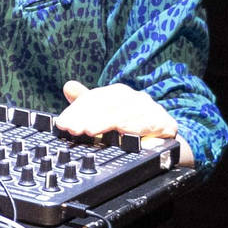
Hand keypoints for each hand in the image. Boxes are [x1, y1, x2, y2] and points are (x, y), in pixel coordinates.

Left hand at [57, 81, 193, 164]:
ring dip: (107, 122)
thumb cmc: (132, 127)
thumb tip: (68, 86)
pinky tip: (121, 132)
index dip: (76, 110)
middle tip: (72, 129)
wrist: (165, 142)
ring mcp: (151, 109)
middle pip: (109, 103)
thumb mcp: (107, 116)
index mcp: (119, 94)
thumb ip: (87, 103)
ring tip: (90, 131)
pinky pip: (148, 123)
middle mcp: (135, 98)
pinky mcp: (165, 123)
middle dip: (88, 116)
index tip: (61, 123)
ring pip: (126, 112)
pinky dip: (134, 127)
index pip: (94, 98)